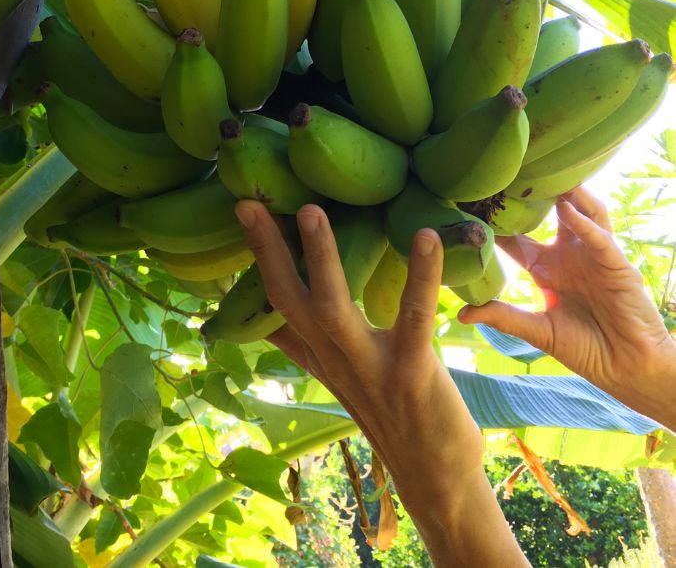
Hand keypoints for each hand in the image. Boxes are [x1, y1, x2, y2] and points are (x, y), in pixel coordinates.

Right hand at [235, 200, 528, 567]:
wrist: (434, 476)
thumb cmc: (389, 413)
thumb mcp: (337, 376)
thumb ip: (302, 345)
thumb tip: (266, 321)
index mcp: (319, 353)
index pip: (275, 299)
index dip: (258, 254)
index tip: (245, 208)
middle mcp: (334, 357)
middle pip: (288, 299)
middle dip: (268, 250)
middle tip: (251, 202)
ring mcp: (369, 366)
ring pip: (332, 307)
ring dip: (320, 259)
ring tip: (312, 211)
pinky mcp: (411, 372)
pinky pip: (413, 318)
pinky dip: (420, 276)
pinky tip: (426, 236)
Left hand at [458, 187, 675, 429]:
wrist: (625, 366)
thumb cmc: (584, 347)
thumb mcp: (536, 330)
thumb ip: (502, 317)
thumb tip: (461, 314)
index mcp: (545, 267)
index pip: (516, 238)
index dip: (497, 222)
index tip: (471, 204)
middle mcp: (567, 255)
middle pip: (548, 216)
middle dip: (531, 197)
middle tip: (505, 175)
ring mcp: (593, 257)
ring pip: (581, 214)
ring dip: (564, 195)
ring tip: (541, 178)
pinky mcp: (616, 265)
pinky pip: (600, 238)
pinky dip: (584, 222)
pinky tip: (567, 209)